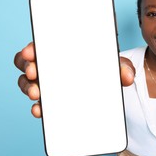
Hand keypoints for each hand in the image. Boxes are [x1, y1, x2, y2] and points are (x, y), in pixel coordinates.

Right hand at [14, 42, 135, 117]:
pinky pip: (39, 104)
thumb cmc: (105, 70)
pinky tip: (39, 110)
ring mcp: (48, 84)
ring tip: (36, 93)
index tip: (31, 51)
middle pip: (28, 63)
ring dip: (28, 87)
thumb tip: (128, 77)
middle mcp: (50, 66)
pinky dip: (37, 107)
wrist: (108, 91)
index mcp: (62, 51)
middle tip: (35, 72)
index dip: (32, 47)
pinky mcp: (51, 102)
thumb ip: (123, 68)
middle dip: (28, 66)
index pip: (40, 45)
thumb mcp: (115, 66)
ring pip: (28, 83)